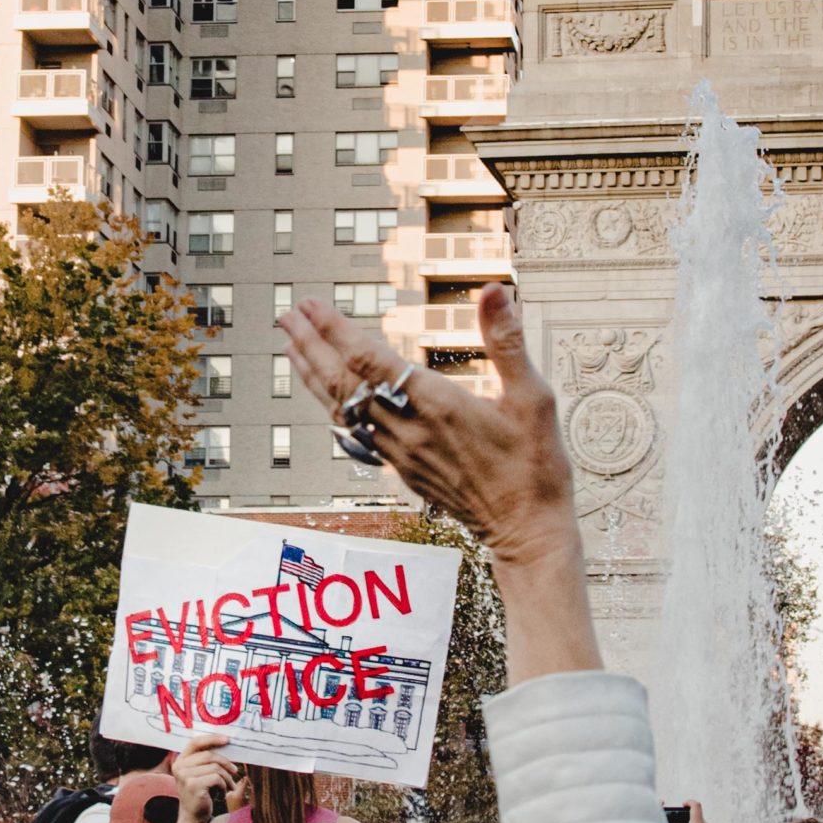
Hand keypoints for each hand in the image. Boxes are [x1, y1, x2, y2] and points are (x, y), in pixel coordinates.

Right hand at [170, 734, 241, 822]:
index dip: (212, 739)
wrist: (194, 816)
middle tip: (235, 771)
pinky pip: (216, 778)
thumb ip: (206, 759)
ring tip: (229, 785)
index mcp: (180, 760)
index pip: (195, 742)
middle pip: (209, 755)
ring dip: (227, 776)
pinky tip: (223, 791)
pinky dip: (224, 784)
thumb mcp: (200, 773)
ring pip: (215, 767)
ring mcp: (184, 776)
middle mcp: (179, 766)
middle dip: (225, 763)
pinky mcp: (193, 786)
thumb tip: (225, 743)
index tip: (227, 740)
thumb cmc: (201, 792)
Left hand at [277, 285, 577, 571]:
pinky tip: (328, 397)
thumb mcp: (533, 398)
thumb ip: (507, 341)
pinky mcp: (404, 471)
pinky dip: (334, 407)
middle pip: (343, 383)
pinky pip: (356, 433)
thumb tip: (495, 290)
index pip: (369, 361)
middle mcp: (409, 430)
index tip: (311, 306)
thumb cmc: (535, 468)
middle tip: (287, 317)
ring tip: (292, 348)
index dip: (335, 331)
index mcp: (436, 406)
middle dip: (311, 346)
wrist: (526, 532)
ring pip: (343, 410)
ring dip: (314, 376)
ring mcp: (402, 454)